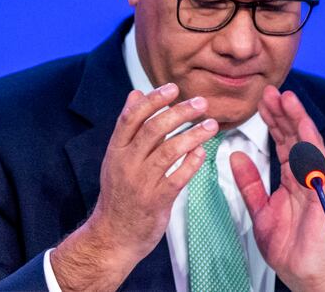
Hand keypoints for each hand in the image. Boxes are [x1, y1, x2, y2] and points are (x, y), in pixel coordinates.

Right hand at [52, 83, 217, 290]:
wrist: (112, 236)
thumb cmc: (119, 193)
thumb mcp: (116, 158)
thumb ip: (128, 127)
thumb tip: (135, 93)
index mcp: (116, 150)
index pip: (132, 117)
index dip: (153, 100)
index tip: (174, 88)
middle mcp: (126, 163)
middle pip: (154, 129)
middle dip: (180, 112)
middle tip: (201, 103)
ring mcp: (141, 182)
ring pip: (169, 150)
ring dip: (193, 135)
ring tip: (211, 125)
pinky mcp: (156, 201)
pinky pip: (177, 177)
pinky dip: (191, 163)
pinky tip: (202, 152)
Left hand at [231, 85, 324, 291]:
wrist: (300, 270)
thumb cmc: (286, 246)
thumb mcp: (258, 208)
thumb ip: (249, 181)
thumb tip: (236, 156)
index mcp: (291, 178)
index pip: (282, 141)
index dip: (273, 120)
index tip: (262, 101)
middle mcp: (306, 175)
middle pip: (295, 136)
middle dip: (283, 112)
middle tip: (270, 91)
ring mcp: (317, 181)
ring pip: (308, 142)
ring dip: (298, 119)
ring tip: (286, 98)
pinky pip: (319, 162)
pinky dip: (311, 142)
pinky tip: (302, 125)